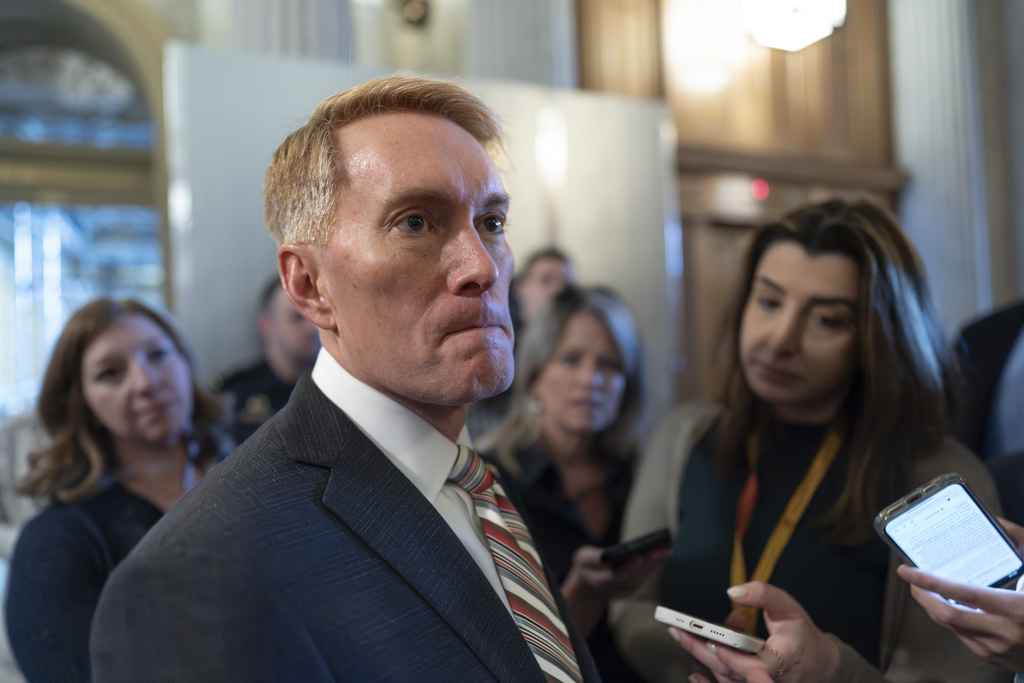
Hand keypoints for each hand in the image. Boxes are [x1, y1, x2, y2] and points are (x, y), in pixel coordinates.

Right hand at [566, 544, 670, 598]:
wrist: (589, 585)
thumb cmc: (586, 566)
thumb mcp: (581, 559)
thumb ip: (591, 558)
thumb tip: (604, 555)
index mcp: (601, 581)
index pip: (618, 576)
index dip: (630, 567)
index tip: (640, 556)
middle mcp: (615, 589)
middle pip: (635, 577)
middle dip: (649, 563)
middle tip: (661, 550)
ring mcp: (625, 590)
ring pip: (643, 578)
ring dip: (656, 565)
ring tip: (666, 550)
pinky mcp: (633, 588)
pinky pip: (645, 576)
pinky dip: (654, 566)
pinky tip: (662, 555)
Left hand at [668, 582, 838, 682]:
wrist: (818, 662)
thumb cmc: (800, 632)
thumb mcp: (787, 607)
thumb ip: (763, 595)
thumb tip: (732, 593)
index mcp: (785, 656)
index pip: (759, 664)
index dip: (736, 659)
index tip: (715, 643)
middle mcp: (772, 677)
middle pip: (734, 673)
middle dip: (704, 653)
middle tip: (680, 633)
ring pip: (729, 681)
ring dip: (702, 660)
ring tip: (682, 636)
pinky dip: (709, 681)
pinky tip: (692, 671)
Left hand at [897, 518, 1023, 670]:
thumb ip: (1023, 542)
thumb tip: (997, 522)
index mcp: (1014, 608)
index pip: (960, 593)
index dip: (929, 581)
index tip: (906, 570)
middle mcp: (1003, 632)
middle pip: (947, 615)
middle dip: (923, 596)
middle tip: (912, 580)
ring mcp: (998, 649)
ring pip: (952, 627)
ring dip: (936, 608)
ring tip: (929, 589)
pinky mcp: (995, 658)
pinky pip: (963, 638)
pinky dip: (953, 621)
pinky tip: (952, 606)